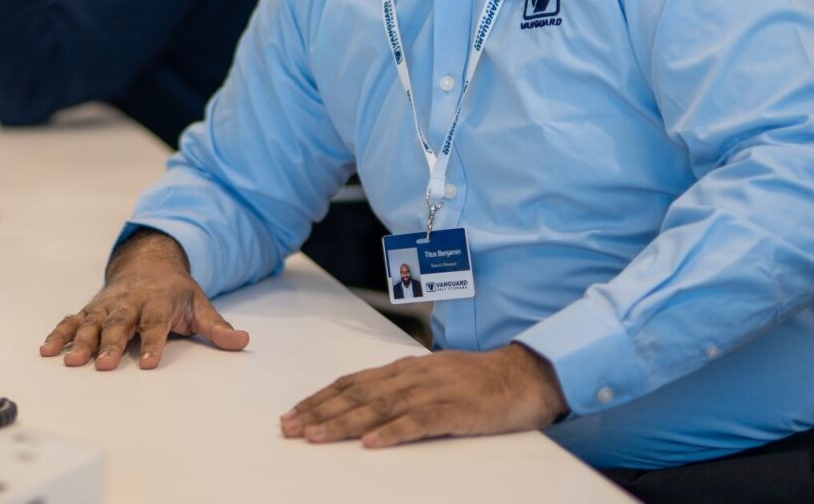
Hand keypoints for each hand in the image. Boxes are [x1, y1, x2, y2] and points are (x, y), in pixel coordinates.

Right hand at [38, 230, 249, 370]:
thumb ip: (217, 326)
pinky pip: (71, 319)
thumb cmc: (175, 291)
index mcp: (158, 301)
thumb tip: (243, 341)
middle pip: (120, 324)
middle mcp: (130, 302)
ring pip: (92, 322)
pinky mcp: (91, 309)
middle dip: (111, 344)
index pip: (156, 324)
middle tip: (103, 365)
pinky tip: (47, 350)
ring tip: (71, 361)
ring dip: (80, 341)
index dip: (155, 343)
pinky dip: (58, 333)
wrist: (148, 262)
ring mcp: (107, 305)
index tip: (152, 364)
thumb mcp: (200, 304)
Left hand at [279, 343, 566, 448]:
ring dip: (344, 423)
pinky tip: (372, 444)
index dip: (320, 398)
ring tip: (316, 437)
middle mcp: (412, 376)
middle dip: (319, 412)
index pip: (352, 382)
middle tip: (289, 428)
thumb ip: (400, 388)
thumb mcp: (432, 379)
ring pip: (379, 407)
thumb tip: (364, 406)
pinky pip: (419, 421)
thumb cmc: (477, 381)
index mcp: (404, 369)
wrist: (524, 375)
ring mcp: (433, 391)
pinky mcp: (455, 410)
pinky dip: (393, 432)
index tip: (293, 414)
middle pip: (357, 394)